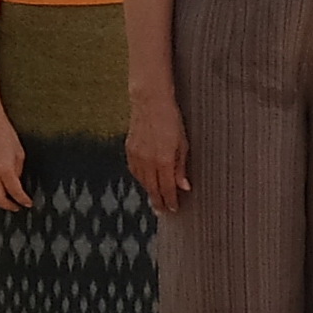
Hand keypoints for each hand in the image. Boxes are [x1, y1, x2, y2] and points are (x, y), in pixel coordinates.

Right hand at [0, 107, 29, 214]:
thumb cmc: (5, 134)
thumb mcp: (19, 153)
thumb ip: (17, 170)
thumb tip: (16, 182)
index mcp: (4, 169)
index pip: (14, 192)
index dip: (22, 200)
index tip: (28, 203)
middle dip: (8, 205)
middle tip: (16, 207)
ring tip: (5, 201)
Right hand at [127, 87, 189, 216]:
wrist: (149, 102)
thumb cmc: (170, 119)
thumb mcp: (183, 144)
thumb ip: (181, 167)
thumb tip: (183, 186)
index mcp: (162, 160)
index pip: (166, 188)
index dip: (170, 200)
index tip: (173, 209)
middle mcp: (147, 161)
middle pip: (152, 187)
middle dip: (158, 200)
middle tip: (162, 211)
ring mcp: (136, 155)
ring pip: (141, 180)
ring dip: (148, 190)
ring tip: (154, 199)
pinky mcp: (129, 148)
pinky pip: (134, 169)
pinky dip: (140, 178)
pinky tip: (144, 180)